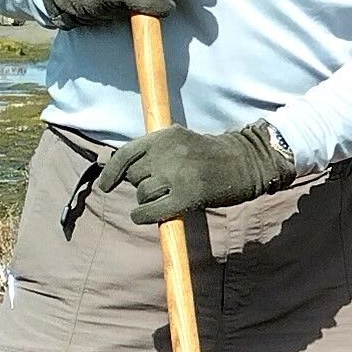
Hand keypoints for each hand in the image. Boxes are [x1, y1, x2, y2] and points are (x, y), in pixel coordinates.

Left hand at [96, 122, 291, 223]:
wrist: (246, 162)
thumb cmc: (211, 155)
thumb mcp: (181, 141)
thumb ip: (154, 151)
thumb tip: (121, 171)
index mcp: (165, 136)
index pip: (126, 154)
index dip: (111, 172)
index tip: (105, 185)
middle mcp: (168, 153)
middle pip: (133, 176)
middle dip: (140, 183)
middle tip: (159, 185)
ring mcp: (177, 175)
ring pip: (142, 193)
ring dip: (148, 199)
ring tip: (166, 196)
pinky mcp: (187, 196)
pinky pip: (150, 210)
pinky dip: (142, 215)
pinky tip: (144, 216)